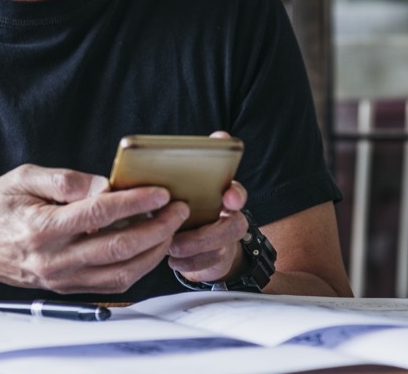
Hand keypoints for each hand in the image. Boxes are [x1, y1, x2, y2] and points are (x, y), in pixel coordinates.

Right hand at [0, 164, 189, 293]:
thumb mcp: (24, 178)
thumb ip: (65, 180)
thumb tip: (105, 185)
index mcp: (42, 228)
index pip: (99, 215)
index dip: (135, 202)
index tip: (159, 191)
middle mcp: (54, 259)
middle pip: (119, 248)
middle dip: (156, 228)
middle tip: (176, 209)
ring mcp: (62, 279)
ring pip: (122, 273)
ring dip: (153, 251)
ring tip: (169, 228)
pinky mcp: (68, 288)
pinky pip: (112, 284)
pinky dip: (137, 267)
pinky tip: (148, 247)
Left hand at [168, 130, 249, 283]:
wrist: (195, 233)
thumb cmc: (187, 200)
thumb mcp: (185, 180)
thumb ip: (194, 162)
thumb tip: (206, 141)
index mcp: (224, 194)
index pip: (237, 191)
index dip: (235, 194)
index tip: (228, 196)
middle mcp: (231, 216)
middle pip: (233, 226)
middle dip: (205, 235)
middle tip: (177, 238)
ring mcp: (226, 241)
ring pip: (219, 250)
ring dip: (192, 251)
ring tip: (170, 248)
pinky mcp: (218, 261)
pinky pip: (208, 266)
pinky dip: (189, 265)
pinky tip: (173, 259)